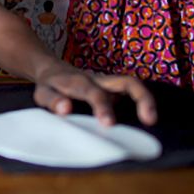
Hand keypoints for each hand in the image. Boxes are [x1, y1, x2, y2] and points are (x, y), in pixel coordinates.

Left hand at [33, 65, 156, 126]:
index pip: (94, 93)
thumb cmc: (49, 85)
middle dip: (141, 98)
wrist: (53, 70)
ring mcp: (109, 83)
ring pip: (133, 85)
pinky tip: (146, 120)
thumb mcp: (41, 93)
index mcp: (79, 82)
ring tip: (151, 120)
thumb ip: (52, 100)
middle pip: (125, 82)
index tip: (108, 124)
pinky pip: (132, 93)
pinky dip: (143, 103)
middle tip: (149, 120)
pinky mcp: (114, 89)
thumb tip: (66, 109)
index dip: (102, 106)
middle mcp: (98, 80)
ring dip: (147, 100)